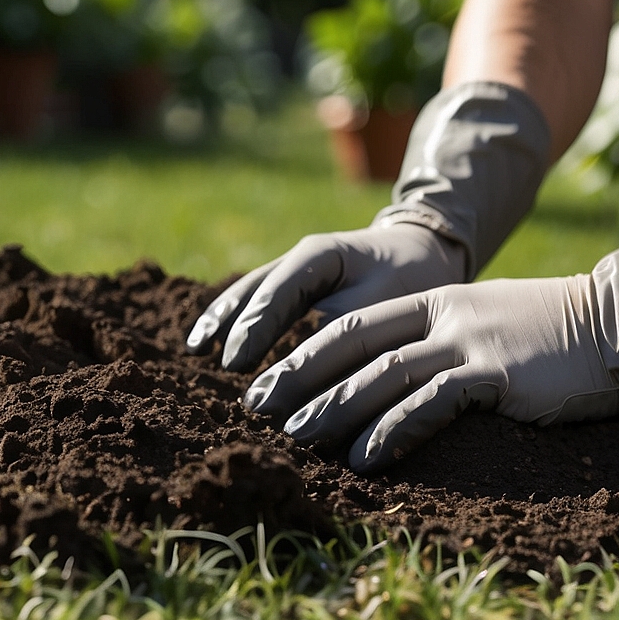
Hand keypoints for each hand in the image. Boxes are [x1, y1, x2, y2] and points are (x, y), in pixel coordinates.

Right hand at [185, 223, 467, 370]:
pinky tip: (208, 341)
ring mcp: (292, 267)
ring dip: (222, 319)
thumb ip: (347, 329)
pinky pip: (256, 299)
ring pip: (247, 290)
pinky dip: (234, 320)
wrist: (423, 252)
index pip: (279, 290)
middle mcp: (299, 256)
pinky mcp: (293, 284)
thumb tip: (310, 367)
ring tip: (195, 347)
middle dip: (231, 325)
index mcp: (321, 254)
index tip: (235, 362)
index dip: (255, 327)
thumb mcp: (388, 301)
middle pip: (253, 288)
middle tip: (211, 362)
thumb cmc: (411, 279)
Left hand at [242, 277, 618, 470]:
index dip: (302, 354)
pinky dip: (392, 431)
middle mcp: (444, 316)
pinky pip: (431, 402)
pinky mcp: (497, 373)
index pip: (352, 325)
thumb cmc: (557, 335)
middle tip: (256, 412)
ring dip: (334, 409)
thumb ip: (444, 344)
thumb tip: (396, 385)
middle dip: (299, 379)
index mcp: (436, 302)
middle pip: (352, 344)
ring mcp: (470, 342)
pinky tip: (364, 458)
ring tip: (296, 439)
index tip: (267, 383)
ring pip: (383, 374)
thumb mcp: (489, 325)